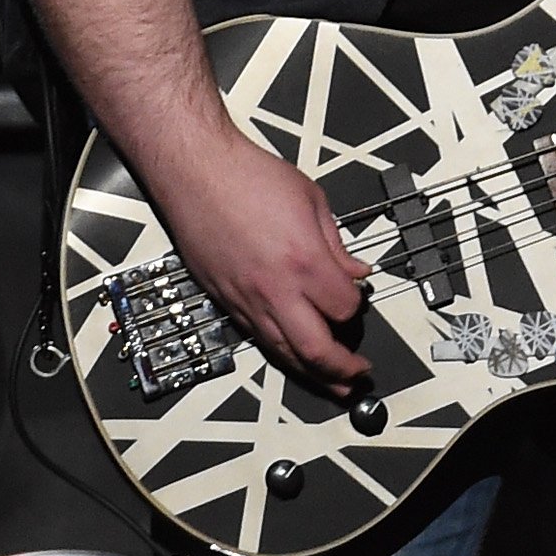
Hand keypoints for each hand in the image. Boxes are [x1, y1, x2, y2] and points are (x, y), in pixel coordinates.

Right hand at [140, 133, 375, 394]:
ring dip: (313, 374)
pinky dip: (281, 354)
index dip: (357, 308)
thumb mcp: (311, 199)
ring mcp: (246, 299)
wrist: (196, 171)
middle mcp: (275, 288)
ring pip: (284, 354)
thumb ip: (336, 243)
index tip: (358, 299)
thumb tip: (355, 270)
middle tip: (359, 375)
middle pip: (316, 350)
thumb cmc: (247, 176)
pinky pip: (258, 340)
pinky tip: (293, 356)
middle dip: (343, 370)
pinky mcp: (225, 301)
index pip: (345, 309)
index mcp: (304, 260)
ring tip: (334, 384)